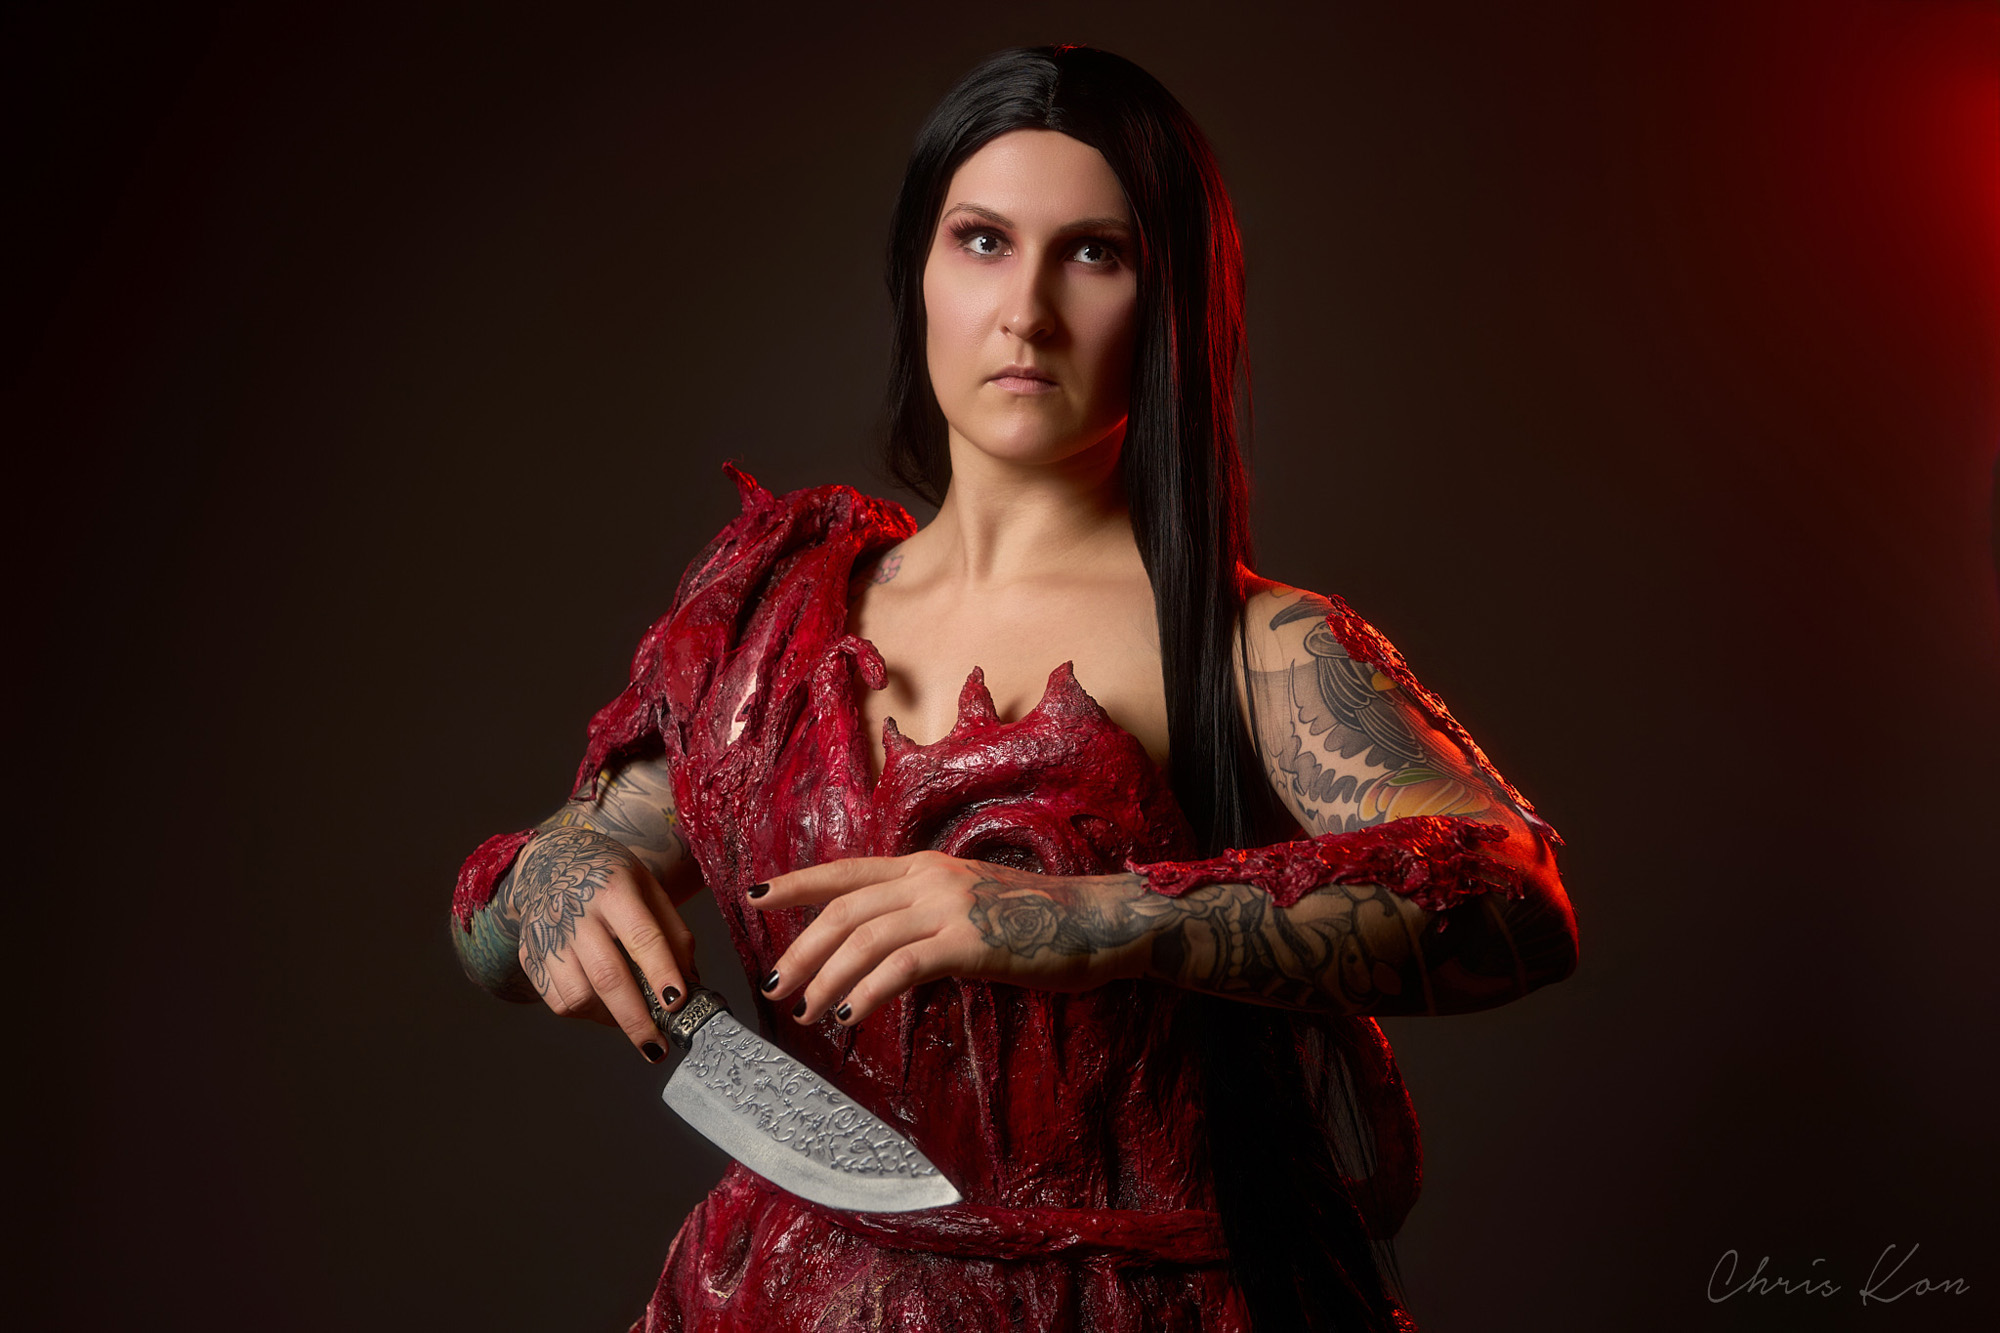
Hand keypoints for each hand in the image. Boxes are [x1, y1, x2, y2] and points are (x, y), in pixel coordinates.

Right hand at [506, 825, 698, 1062]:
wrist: (550, 860)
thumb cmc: (610, 878)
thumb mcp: (650, 888)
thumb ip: (673, 933)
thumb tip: (691, 984)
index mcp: (613, 889)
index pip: (641, 935)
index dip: (661, 971)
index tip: (678, 1003)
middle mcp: (575, 912)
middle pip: (607, 975)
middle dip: (636, 1018)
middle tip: (657, 1046)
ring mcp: (547, 936)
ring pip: (578, 995)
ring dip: (610, 1018)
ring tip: (632, 1020)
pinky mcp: (530, 955)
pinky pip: (558, 1000)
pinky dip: (586, 1013)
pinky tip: (604, 1005)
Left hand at [747, 851, 1157, 1025]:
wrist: (1097, 921)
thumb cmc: (1038, 920)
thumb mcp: (969, 906)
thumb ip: (925, 916)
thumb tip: (884, 949)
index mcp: (924, 866)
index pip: (845, 872)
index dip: (797, 883)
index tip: (755, 896)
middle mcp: (928, 878)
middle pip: (843, 910)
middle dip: (801, 949)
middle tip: (777, 986)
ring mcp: (947, 907)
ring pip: (864, 938)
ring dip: (827, 978)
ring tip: (808, 1012)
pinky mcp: (967, 942)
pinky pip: (902, 966)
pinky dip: (869, 990)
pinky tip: (850, 1014)